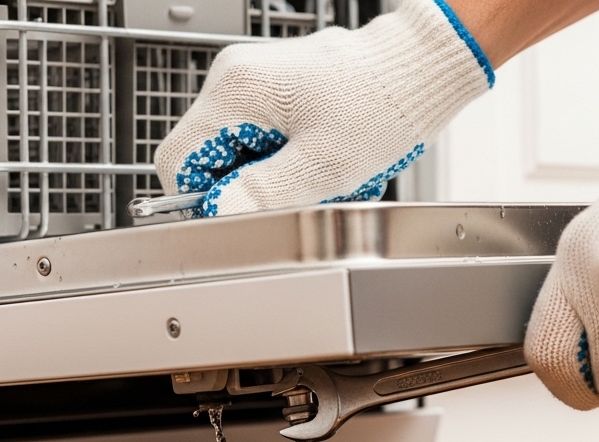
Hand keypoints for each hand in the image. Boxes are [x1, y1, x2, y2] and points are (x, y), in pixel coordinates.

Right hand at [154, 0, 492, 216]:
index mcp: (235, 91)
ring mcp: (260, 83)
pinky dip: (297, 159)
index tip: (246, 213)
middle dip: (255, 186)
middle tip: (304, 190)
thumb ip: (263, 194)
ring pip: (245, 153)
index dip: (207, 198)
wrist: (419, 69)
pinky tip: (329, 160)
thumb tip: (217, 215)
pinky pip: (271, 139)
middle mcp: (238, 79)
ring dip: (281, 176)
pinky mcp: (283, 91)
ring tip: (325, 173)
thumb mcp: (323, 166)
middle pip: (215, 159)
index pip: (179, 161)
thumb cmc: (383, 104)